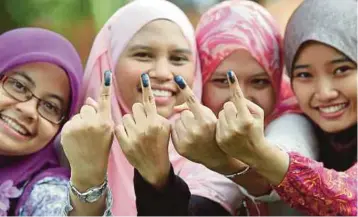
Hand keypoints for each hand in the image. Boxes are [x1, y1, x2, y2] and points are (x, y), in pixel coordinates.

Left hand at [61, 70, 113, 188]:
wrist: (89, 167)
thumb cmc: (101, 148)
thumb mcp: (107, 132)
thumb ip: (100, 114)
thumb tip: (90, 99)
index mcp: (105, 123)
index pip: (105, 101)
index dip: (106, 86)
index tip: (108, 73)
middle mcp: (91, 123)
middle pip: (88, 107)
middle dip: (89, 114)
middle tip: (91, 130)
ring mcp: (78, 127)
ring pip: (79, 114)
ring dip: (81, 121)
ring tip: (84, 136)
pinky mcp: (66, 131)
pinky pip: (70, 121)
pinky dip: (73, 127)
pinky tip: (76, 139)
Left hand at [115, 73, 170, 187]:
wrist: (154, 166)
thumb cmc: (160, 144)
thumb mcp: (165, 127)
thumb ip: (158, 113)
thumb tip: (148, 100)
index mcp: (156, 121)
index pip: (149, 101)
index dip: (147, 88)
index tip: (143, 76)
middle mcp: (146, 127)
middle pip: (135, 108)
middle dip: (137, 114)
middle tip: (142, 124)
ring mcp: (135, 136)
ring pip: (125, 117)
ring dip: (129, 123)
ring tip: (136, 133)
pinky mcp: (125, 143)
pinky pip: (118, 128)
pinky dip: (122, 131)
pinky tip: (129, 138)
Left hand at [171, 75, 243, 173]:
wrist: (217, 157)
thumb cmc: (214, 131)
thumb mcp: (210, 117)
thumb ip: (195, 107)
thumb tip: (176, 108)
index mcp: (206, 121)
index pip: (192, 101)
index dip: (185, 89)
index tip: (177, 78)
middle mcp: (196, 131)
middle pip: (184, 113)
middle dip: (190, 116)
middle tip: (199, 125)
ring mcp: (187, 140)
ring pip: (177, 121)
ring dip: (183, 123)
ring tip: (195, 132)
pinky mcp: (181, 148)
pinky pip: (174, 131)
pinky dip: (179, 132)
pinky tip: (189, 138)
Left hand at [216, 71, 266, 166]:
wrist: (254, 153)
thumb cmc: (256, 129)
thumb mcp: (258, 114)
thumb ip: (246, 102)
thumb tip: (232, 94)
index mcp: (247, 120)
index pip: (239, 98)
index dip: (234, 85)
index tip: (230, 73)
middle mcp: (236, 127)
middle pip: (227, 105)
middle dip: (232, 108)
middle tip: (238, 117)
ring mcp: (226, 134)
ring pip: (220, 114)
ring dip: (225, 116)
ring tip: (233, 126)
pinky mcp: (220, 139)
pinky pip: (216, 123)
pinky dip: (221, 124)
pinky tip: (229, 132)